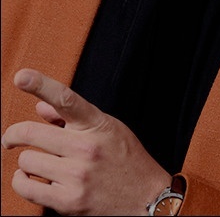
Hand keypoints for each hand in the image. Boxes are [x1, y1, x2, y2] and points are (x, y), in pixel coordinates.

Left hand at [1, 69, 171, 214]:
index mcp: (96, 123)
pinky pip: (27, 187)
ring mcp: (77, 175)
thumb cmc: (126, 158)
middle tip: (10, 138)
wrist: (147, 198)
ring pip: (26, 160)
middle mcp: (86, 148)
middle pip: (32, 133)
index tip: (21, 76)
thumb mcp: (107, 128)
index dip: (41, 85)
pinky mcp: (69, 202)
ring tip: (36, 162)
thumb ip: (73, 117)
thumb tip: (40, 107)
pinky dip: (22, 181)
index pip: (65, 98)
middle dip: (14, 135)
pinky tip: (30, 178)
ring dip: (26, 161)